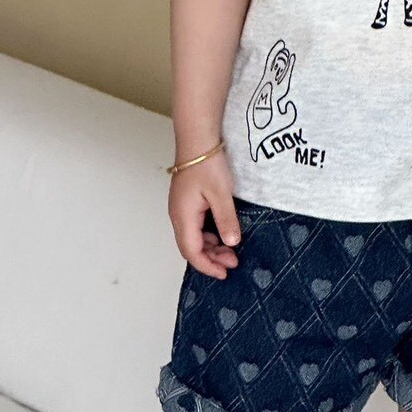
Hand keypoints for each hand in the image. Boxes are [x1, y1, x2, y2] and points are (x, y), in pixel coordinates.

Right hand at [168, 152, 242, 278]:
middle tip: (234, 261)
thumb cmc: (206, 163)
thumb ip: (226, 220)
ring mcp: (181, 208)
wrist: (197, 139)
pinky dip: (209, 234)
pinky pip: (196, 226)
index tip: (224, 272)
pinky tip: (223, 232)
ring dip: (211, 246)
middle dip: (211, 258)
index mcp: (183, 216)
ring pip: (194, 237)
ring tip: (232, 248)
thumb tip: (231, 243)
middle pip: (191, 247)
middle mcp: (178, 215)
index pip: (191, 252)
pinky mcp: (187, 202)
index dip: (207, 266)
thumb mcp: (221, 194)